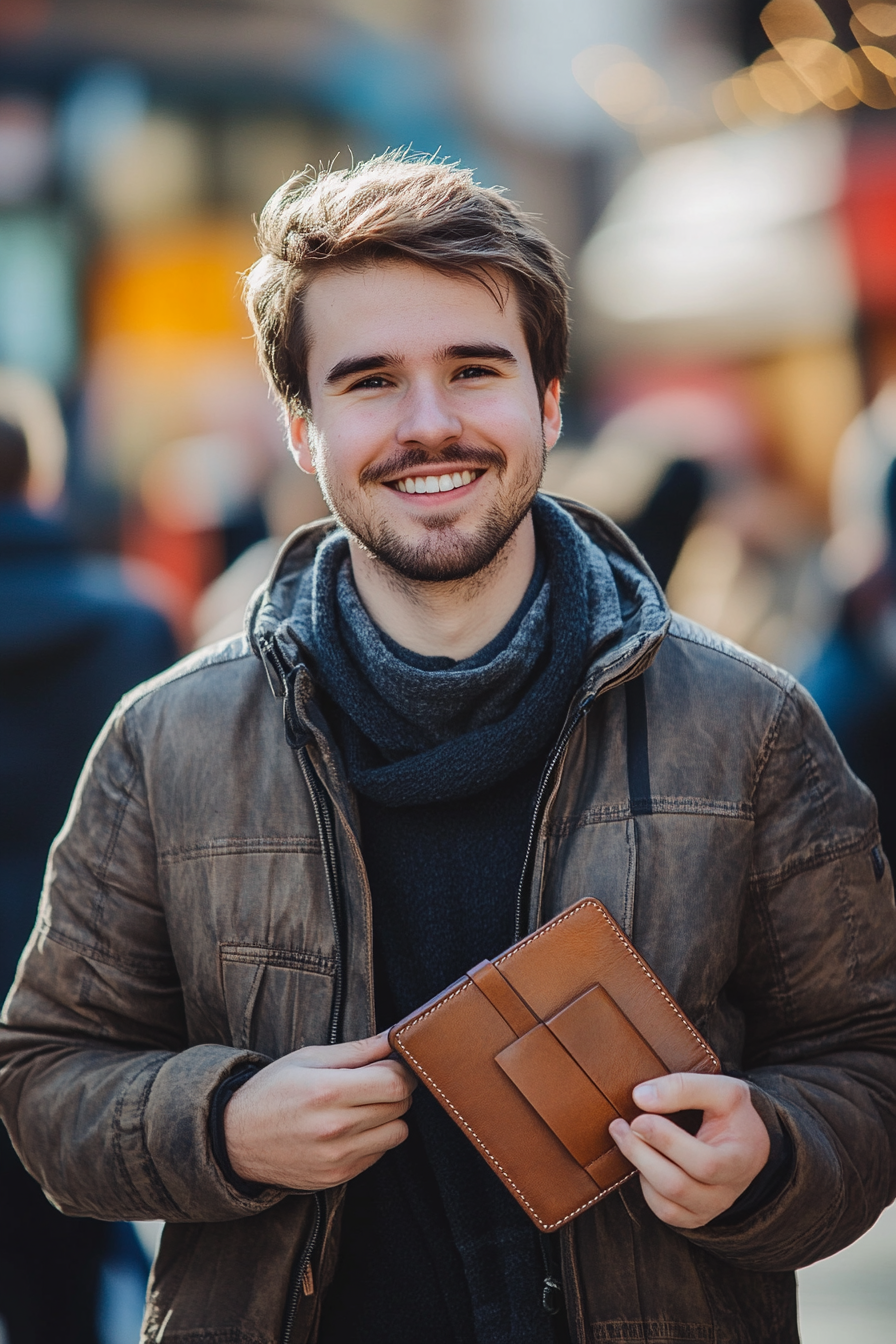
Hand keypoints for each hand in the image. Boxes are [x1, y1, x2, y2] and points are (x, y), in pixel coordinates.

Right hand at [223, 1034, 415, 1188]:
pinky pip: (379, 1153)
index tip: (392, 1063)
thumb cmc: (272, 1092)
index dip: (401, 1069)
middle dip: (397, 1089)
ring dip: (390, 1116)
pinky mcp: (338, 1177)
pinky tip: (351, 1127)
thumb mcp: (308, 1059)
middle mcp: (335, 1128)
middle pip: (400, 1106)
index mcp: (327, 1091)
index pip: (395, 1083)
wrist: (235, 1140)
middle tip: (376, 1081)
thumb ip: (356, 1050)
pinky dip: (375, 1138)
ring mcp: (338, 1157)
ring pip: (398, 1132)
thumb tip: (393, 1037)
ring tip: (364, 1106)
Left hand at [608, 1073, 769, 1228]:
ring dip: (640, 1168)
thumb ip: (684, 1088)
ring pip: (667, 1204)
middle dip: (641, 1154)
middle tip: (621, 1126)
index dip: (667, 1142)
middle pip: (677, 1186)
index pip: (704, 1163)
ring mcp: (711, 1209)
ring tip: (627, 1138)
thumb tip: (640, 1097)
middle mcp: (727, 1192)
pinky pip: (665, 1213)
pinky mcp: (695, 1217)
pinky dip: (646, 1188)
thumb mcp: (722, 1090)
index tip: (640, 1118)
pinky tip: (644, 1161)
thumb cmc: (733, 1115)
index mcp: (740, 1160)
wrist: (747, 1143)